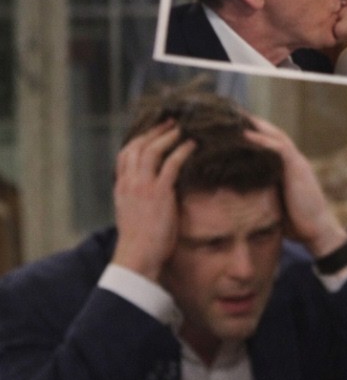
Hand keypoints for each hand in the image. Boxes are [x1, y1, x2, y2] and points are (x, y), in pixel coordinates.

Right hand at [112, 121, 195, 280]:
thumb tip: (157, 191)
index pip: (125, 154)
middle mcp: (129, 183)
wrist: (137, 256)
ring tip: (182, 128)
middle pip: (138, 146)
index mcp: (121, 187)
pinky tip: (192, 145)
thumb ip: (140, 198)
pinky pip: (171, 164)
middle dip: (154, 131)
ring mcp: (142, 186)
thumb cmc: (141, 241)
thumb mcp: (134, 214)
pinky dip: (182, 150)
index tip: (152, 131)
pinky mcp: (158, 192)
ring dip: (168, 136)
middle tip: (170, 122)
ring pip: (152, 150)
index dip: (139, 139)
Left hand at [243, 115, 346, 256]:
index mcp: (288, 169)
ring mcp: (297, 163)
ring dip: (256, 126)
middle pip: (272, 135)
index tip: (233, 128)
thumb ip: (263, 193)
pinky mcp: (298, 169)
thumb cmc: (297, 223)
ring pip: (276, 136)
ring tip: (235, 118)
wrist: (317, 231)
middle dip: (253, 124)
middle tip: (231, 115)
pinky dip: (263, 140)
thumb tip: (239, 196)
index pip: (270, 144)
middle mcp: (294, 162)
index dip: (254, 135)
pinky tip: (246, 135)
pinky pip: (280, 148)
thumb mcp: (274, 204)